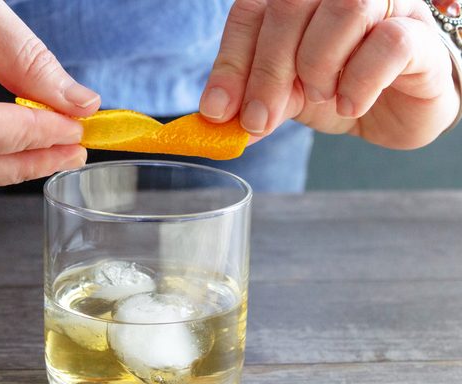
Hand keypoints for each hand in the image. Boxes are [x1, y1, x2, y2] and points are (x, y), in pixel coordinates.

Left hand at [200, 0, 460, 148]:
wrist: (398, 109)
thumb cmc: (340, 89)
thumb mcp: (288, 98)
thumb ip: (257, 102)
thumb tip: (218, 120)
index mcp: (297, 4)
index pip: (251, 13)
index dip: (230, 63)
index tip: (217, 111)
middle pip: (289, 7)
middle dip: (267, 72)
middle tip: (259, 119)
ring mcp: (381, 5)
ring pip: (342, 11)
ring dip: (318, 66)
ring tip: (321, 97)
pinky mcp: (416, 33)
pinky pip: (387, 43)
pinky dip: (360, 81)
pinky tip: (351, 104)